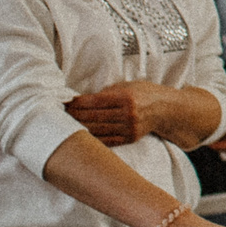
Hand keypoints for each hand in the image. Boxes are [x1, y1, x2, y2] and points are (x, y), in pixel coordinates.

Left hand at [68, 81, 187, 147]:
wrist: (166, 110)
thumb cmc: (144, 93)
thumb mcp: (128, 85)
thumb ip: (107, 92)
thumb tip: (81, 99)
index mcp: (126, 97)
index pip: (94, 102)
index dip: (76, 103)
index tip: (64, 103)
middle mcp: (128, 114)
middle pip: (93, 117)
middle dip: (74, 116)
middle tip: (59, 115)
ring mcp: (129, 128)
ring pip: (97, 131)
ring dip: (78, 128)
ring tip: (65, 126)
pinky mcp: (129, 139)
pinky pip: (105, 141)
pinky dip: (91, 139)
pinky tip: (79, 136)